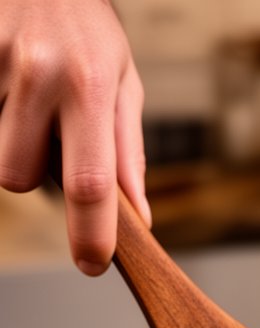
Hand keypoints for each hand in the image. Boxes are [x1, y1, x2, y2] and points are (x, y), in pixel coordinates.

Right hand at [0, 0, 149, 274]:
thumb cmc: (84, 23)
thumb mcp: (122, 79)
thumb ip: (127, 150)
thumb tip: (138, 215)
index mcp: (90, 86)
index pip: (91, 182)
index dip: (90, 234)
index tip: (92, 262)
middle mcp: (40, 75)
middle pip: (21, 177)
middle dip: (35, 175)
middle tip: (49, 138)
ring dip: (13, 147)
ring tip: (30, 106)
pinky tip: (12, 89)